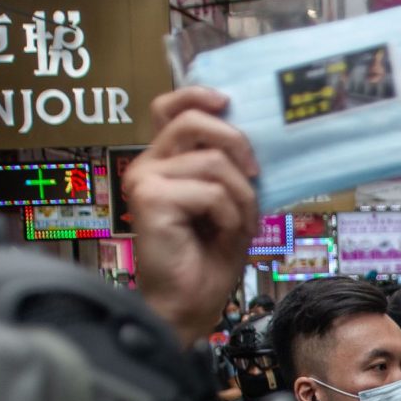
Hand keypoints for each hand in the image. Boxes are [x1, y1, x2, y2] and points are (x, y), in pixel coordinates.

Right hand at [123, 88, 259, 347]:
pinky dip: (231, 214)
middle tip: (254, 174)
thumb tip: (254, 138)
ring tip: (239, 223)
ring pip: (212, 161)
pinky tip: (224, 235)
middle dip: (235, 142)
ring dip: (241, 195)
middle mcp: (148, 165)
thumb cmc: (207, 259)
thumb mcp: (229, 203)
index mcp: (164, 161)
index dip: (198, 95)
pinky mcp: (151, 200)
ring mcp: (145, 180)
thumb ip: (230, 168)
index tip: (227, 102)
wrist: (188, 305)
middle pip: (193, 121)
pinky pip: (210, 191)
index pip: (169, 106)